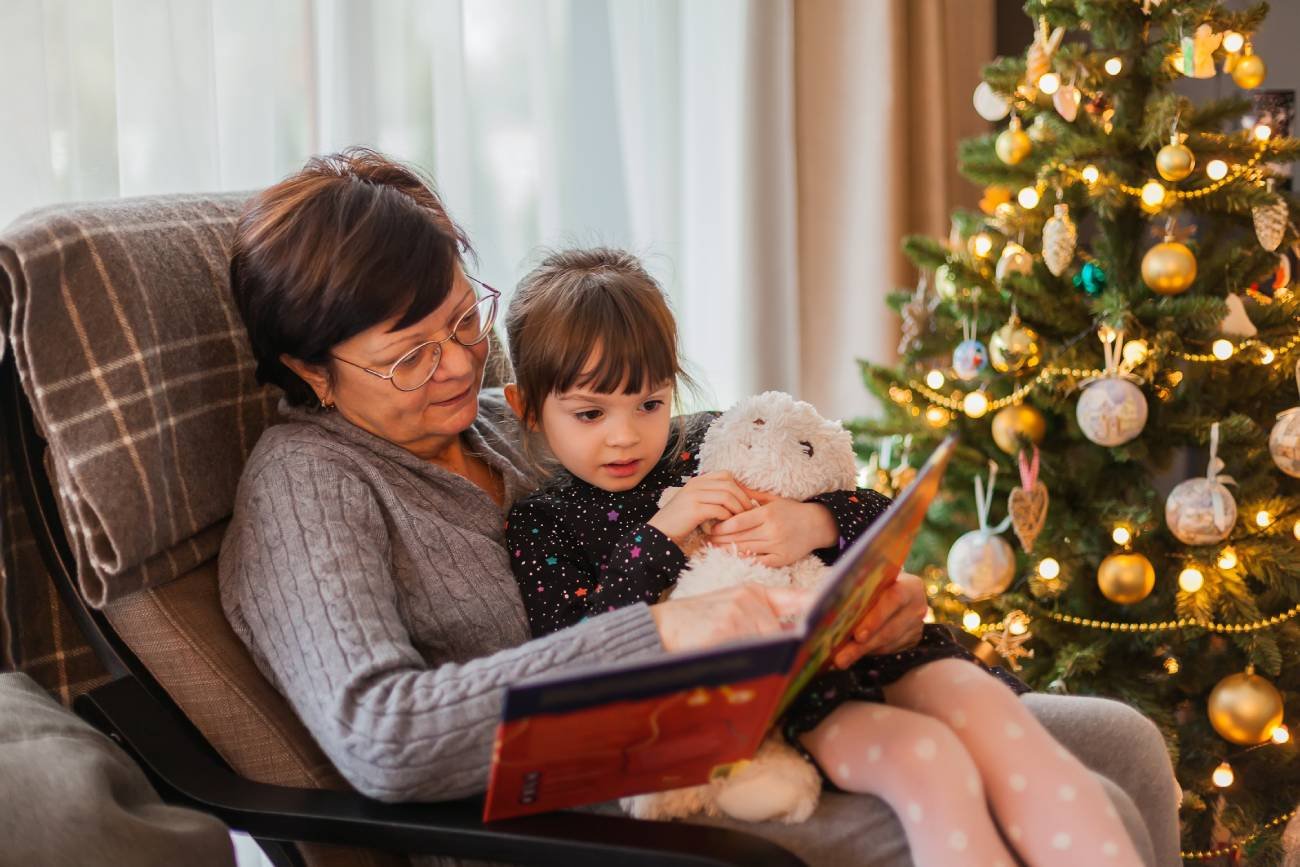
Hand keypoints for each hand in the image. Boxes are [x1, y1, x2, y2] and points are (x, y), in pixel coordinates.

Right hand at [647, 471, 753, 544]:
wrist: (658, 533)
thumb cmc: (680, 522)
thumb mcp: (696, 504)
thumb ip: (712, 498)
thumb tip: (739, 500)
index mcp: (697, 481)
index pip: (726, 475)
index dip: (741, 487)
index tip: (749, 500)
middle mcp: (695, 484)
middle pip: (729, 484)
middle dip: (744, 498)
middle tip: (750, 512)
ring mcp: (694, 495)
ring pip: (727, 496)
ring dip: (738, 509)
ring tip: (741, 520)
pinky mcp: (694, 509)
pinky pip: (719, 509)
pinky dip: (727, 518)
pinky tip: (727, 526)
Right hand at [650, 583, 811, 652]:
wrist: (658, 627)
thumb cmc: (694, 623)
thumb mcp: (728, 608)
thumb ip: (758, 618)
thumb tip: (791, 640)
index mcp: (752, 592)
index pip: (795, 598)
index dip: (817, 605)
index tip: (837, 609)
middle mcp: (749, 599)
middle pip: (783, 634)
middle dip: (781, 652)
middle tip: (776, 663)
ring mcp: (738, 613)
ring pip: (768, 646)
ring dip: (759, 660)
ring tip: (733, 658)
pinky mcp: (726, 629)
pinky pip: (749, 654)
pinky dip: (744, 663)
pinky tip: (726, 659)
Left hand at [706, 488, 837, 567]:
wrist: (817, 524)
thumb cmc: (791, 510)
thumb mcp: (773, 499)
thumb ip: (752, 494)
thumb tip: (731, 485)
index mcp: (768, 513)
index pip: (738, 522)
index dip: (722, 526)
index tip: (711, 526)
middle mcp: (772, 530)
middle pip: (739, 537)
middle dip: (720, 539)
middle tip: (706, 538)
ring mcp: (777, 546)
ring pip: (746, 550)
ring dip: (728, 550)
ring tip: (713, 548)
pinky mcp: (782, 559)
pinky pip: (759, 561)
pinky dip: (744, 560)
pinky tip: (733, 557)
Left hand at [831, 571, 927, 668]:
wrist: (895, 588)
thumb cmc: (874, 581)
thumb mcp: (867, 579)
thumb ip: (851, 588)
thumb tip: (817, 603)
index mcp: (909, 585)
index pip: (893, 600)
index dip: (875, 618)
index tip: (857, 635)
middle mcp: (916, 606)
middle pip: (889, 629)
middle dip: (862, 646)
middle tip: (840, 658)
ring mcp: (916, 625)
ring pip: (888, 643)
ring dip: (862, 652)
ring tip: (839, 660)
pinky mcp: (913, 639)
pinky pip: (890, 650)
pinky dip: (870, 652)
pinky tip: (851, 655)